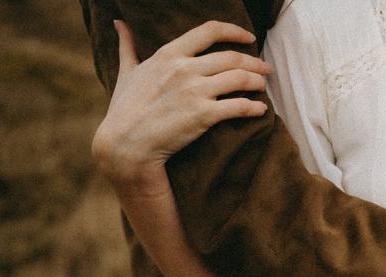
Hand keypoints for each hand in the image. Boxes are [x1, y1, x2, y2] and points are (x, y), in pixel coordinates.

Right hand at [91, 20, 271, 187]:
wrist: (126, 144)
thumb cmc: (125, 109)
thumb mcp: (126, 71)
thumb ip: (127, 45)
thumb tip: (118, 22)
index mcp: (169, 54)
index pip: (210, 31)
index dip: (234, 31)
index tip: (249, 37)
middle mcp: (184, 68)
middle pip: (232, 57)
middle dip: (255, 61)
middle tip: (266, 69)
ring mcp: (195, 91)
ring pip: (240, 78)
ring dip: (258, 82)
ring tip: (264, 86)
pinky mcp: (203, 115)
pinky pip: (239, 106)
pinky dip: (255, 107)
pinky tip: (261, 110)